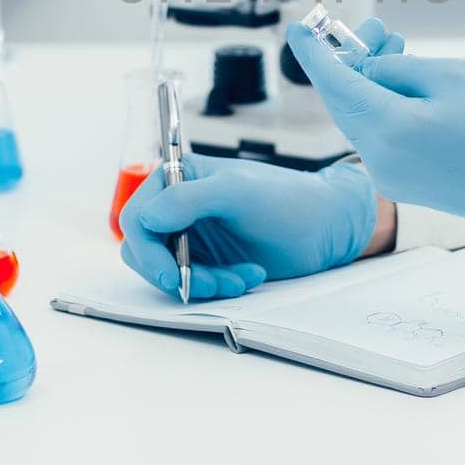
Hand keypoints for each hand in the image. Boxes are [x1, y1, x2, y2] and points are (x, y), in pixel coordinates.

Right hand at [118, 154, 378, 300]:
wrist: (327, 227)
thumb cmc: (287, 199)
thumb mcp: (236, 192)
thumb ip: (187, 200)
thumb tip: (146, 218)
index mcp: (178, 178)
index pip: (137, 218)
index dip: (148, 251)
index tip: (172, 275)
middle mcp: (179, 206)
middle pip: (144, 251)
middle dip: (176, 272)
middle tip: (209, 284)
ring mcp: (192, 235)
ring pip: (168, 273)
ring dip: (202, 282)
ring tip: (240, 277)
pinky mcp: (208, 261)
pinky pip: (193, 284)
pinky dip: (218, 286)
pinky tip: (249, 275)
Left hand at [286, 20, 464, 245]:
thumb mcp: (452, 77)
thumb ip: (398, 70)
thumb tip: (366, 72)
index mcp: (387, 130)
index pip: (334, 84)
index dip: (312, 52)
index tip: (297, 27)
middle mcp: (379, 159)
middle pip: (346, 101)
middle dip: (354, 60)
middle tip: (379, 28)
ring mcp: (390, 177)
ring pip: (363, 118)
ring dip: (372, 82)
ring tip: (398, 48)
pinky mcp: (404, 184)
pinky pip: (379, 137)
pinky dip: (384, 107)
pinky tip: (405, 84)